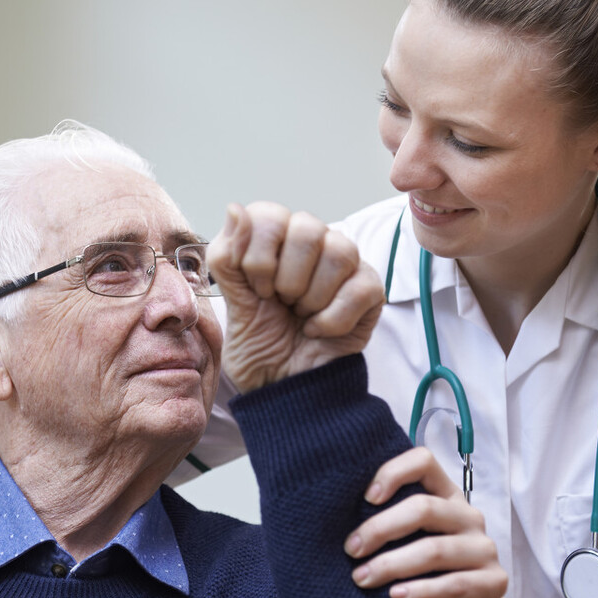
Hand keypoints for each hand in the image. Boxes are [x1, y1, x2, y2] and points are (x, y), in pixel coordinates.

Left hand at [207, 202, 382, 391]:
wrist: (286, 389)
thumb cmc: (260, 344)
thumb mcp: (233, 303)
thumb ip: (227, 257)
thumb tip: (234, 208)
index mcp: (274, 239)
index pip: (268, 215)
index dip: (258, 256)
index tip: (257, 289)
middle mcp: (311, 243)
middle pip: (307, 228)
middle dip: (286, 278)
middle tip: (280, 303)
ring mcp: (345, 265)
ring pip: (339, 251)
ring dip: (311, 298)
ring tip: (301, 316)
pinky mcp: (370, 290)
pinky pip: (359, 288)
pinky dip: (332, 319)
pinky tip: (318, 331)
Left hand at [343, 446, 506, 597]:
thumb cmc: (424, 567)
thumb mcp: (410, 536)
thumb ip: (388, 518)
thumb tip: (331, 510)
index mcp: (446, 494)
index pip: (424, 461)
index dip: (393, 472)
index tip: (365, 497)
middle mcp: (468, 515)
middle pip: (424, 508)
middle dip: (380, 529)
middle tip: (351, 549)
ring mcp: (484, 548)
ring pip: (434, 550)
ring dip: (392, 565)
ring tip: (362, 578)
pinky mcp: (494, 582)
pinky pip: (454, 585)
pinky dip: (421, 592)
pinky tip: (395, 597)